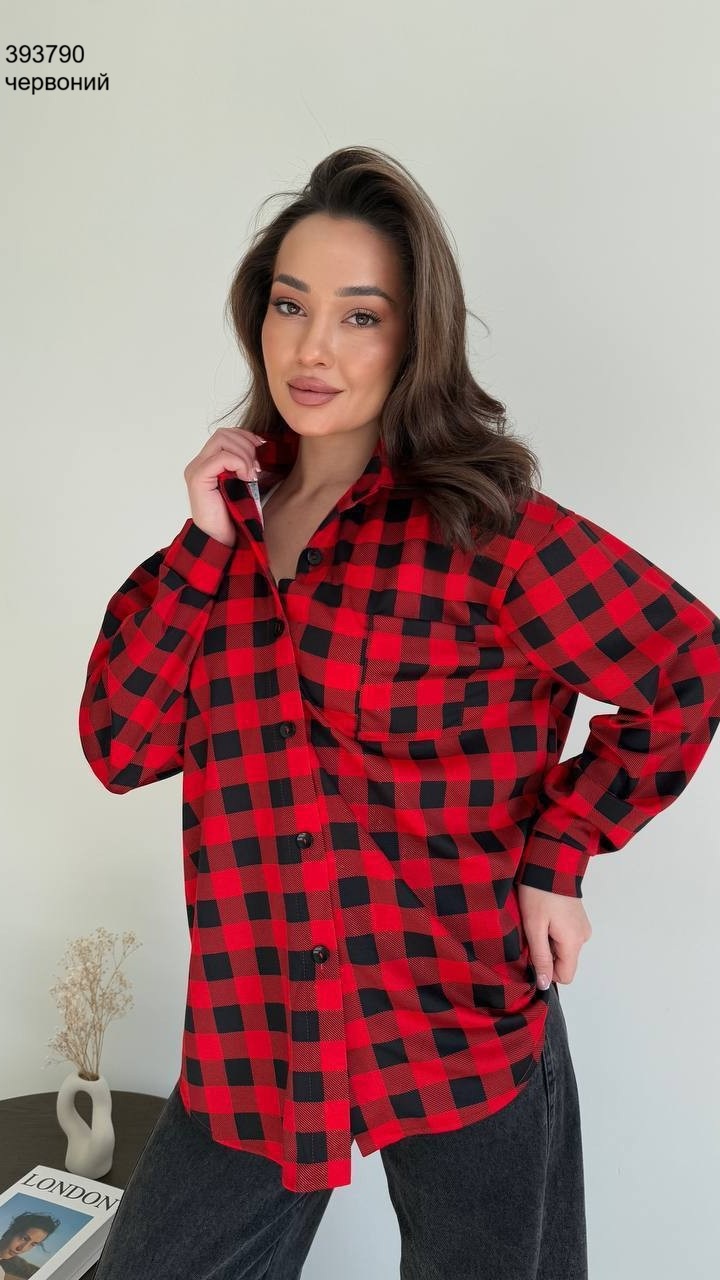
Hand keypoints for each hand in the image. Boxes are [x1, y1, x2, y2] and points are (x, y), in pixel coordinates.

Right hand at [184, 427, 266, 547]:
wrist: (223, 540)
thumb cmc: (235, 515)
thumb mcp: (244, 483)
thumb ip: (245, 464)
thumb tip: (262, 445)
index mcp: (208, 463)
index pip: (226, 435)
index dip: (246, 438)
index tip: (262, 452)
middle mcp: (199, 463)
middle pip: (224, 433)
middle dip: (247, 445)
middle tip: (257, 467)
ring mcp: (196, 470)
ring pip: (222, 440)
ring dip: (244, 454)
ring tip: (252, 474)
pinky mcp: (198, 479)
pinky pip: (221, 457)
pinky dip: (239, 463)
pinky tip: (247, 478)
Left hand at [516, 883, 592, 987]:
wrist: (551, 863)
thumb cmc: (539, 893)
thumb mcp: (534, 927)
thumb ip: (540, 957)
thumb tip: (544, 984)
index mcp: (574, 942)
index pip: (566, 976)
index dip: (546, 971)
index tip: (532, 952)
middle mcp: (583, 937)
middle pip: (564, 962)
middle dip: (546, 953)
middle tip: (533, 932)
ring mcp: (583, 927)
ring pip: (564, 949)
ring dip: (549, 942)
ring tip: (538, 921)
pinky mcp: (579, 919)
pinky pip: (566, 937)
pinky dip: (554, 932)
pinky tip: (545, 916)